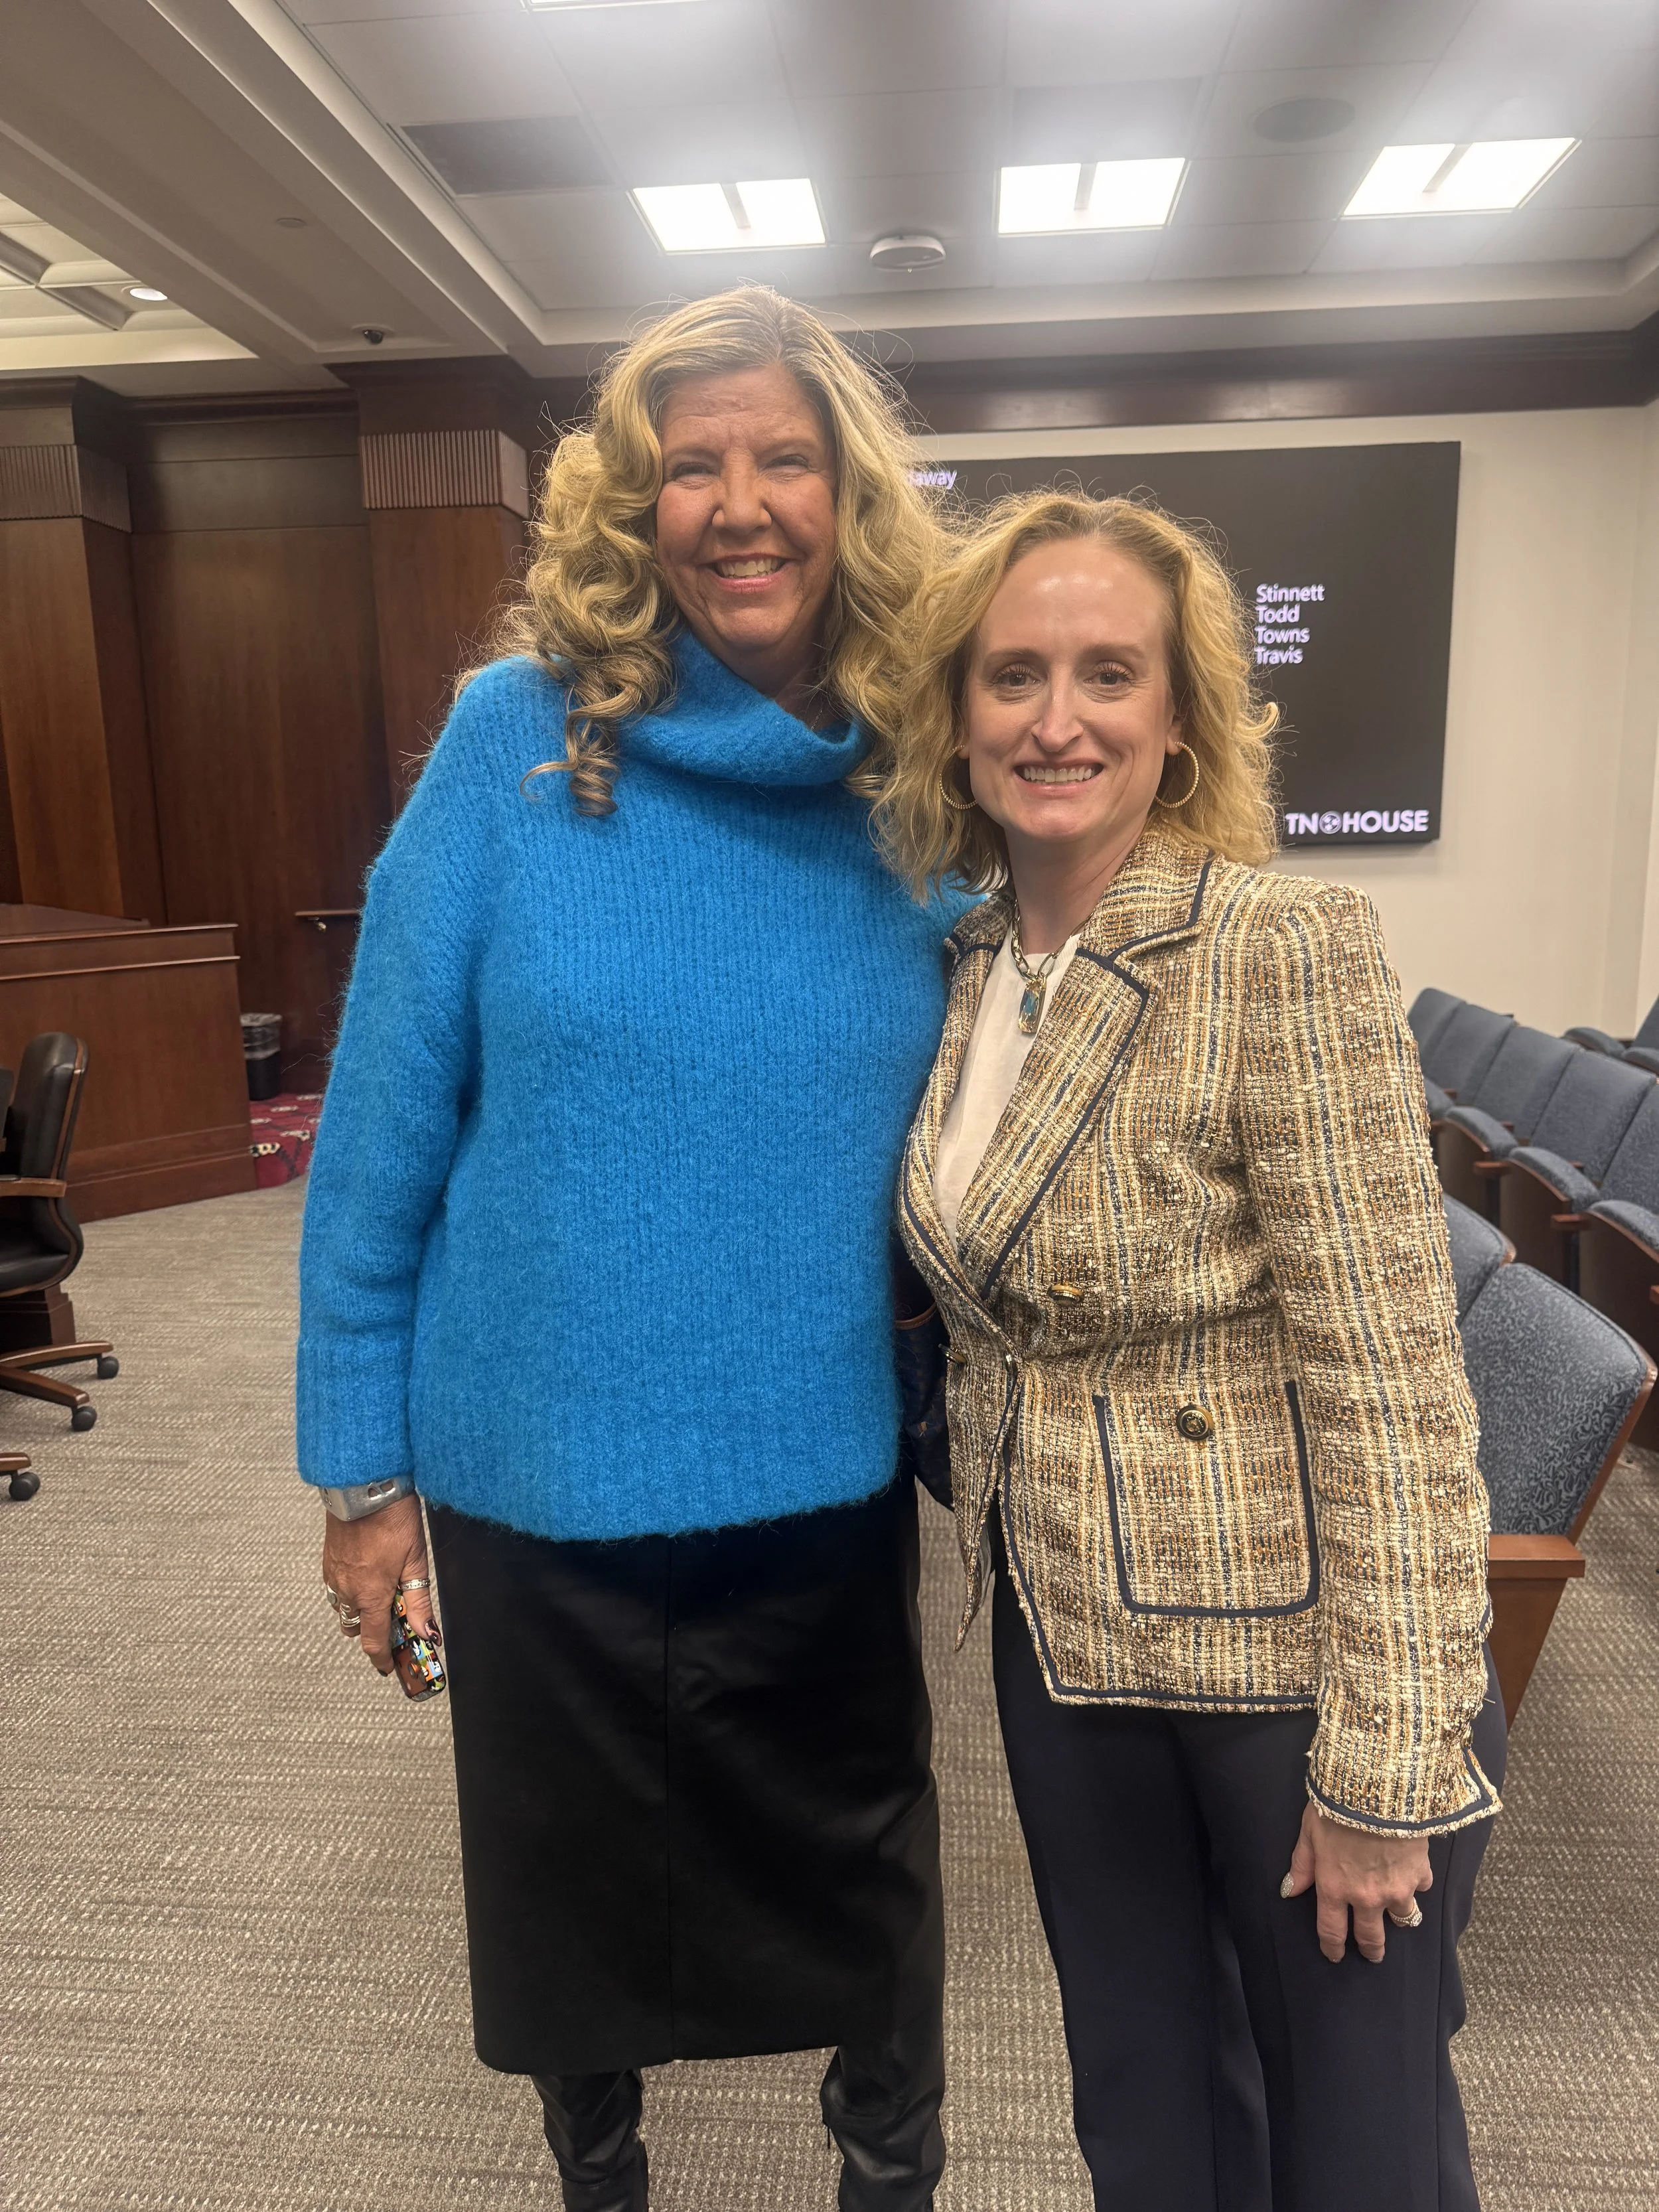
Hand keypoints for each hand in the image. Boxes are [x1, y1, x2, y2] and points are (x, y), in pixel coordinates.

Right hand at [320, 1493, 434, 1676]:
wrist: (364, 1488)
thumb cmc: (394, 1521)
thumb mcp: (416, 1562)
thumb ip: (420, 1602)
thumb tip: (429, 1634)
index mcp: (371, 1596)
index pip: (373, 1642)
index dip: (383, 1659)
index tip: (391, 1666)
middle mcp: (347, 1591)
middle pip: (356, 1628)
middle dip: (373, 1630)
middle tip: (394, 1616)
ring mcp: (334, 1576)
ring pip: (344, 1609)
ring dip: (361, 1610)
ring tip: (382, 1591)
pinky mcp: (328, 1561)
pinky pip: (335, 1589)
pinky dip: (350, 1591)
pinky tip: (367, 1574)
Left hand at [1281, 1801, 1431, 1963]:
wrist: (1378, 1788)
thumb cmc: (1336, 1806)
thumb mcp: (1309, 1831)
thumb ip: (1302, 1864)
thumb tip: (1289, 1890)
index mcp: (1334, 1887)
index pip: (1331, 1930)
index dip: (1332, 1947)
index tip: (1334, 1955)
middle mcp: (1366, 1896)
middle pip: (1370, 1936)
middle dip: (1371, 1948)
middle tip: (1372, 1954)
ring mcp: (1397, 1888)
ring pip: (1402, 1918)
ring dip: (1399, 1918)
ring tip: (1399, 1916)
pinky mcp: (1420, 1873)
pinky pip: (1421, 1888)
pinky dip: (1417, 1884)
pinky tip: (1414, 1875)